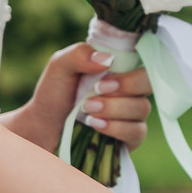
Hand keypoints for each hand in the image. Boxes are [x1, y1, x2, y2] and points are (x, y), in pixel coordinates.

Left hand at [3, 42, 152, 154]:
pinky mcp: (130, 137)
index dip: (130, 66)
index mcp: (118, 67)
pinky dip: (116, 128)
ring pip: (142, 107)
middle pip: (148, 82)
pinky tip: (95, 125)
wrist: (43, 129)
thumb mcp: (59, 66)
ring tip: (87, 110)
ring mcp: (132, 114)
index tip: (105, 74)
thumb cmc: (53, 95)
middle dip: (125, 86)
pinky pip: (137, 131)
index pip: (143, 59)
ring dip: (114, 108)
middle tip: (97, 91)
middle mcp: (129, 89)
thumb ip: (79, 54)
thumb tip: (108, 59)